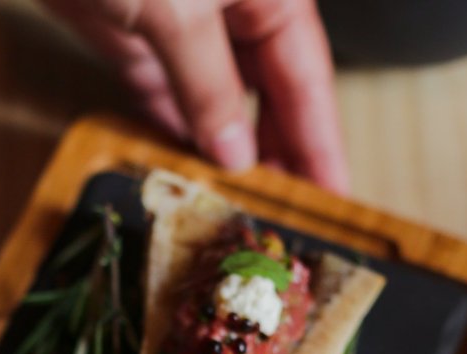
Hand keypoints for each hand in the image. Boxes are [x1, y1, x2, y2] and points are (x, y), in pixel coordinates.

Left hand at [43, 0, 348, 191]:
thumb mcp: (182, 11)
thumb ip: (211, 88)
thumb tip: (236, 156)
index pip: (308, 81)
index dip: (321, 145)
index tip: (333, 201)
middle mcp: (233, 8)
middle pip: (268, 95)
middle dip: (277, 156)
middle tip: (283, 220)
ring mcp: (182, 23)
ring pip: (215, 101)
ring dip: (223, 154)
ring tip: (235, 209)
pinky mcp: (133, 37)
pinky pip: (164, 97)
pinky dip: (172, 134)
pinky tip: (183, 173)